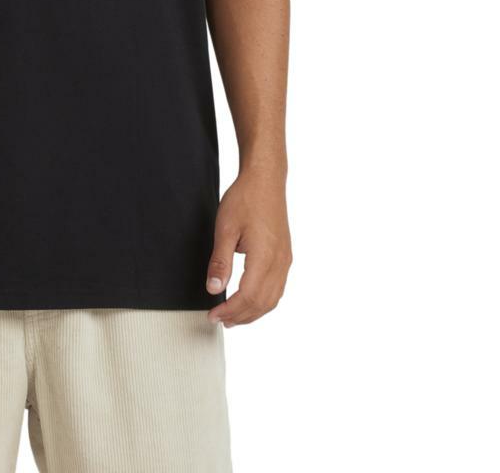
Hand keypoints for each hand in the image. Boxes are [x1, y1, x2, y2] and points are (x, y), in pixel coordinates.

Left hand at [205, 169, 291, 326]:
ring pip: (273, 298)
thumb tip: (213, 288)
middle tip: (219, 320)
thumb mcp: (225, 228)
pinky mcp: (285, 255)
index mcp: (265, 257)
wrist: (265, 180)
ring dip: (253, 312)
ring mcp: (285, 260)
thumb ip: (220, 261)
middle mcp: (280, 262)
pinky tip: (250, 300)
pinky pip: (278, 287)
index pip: (248, 296)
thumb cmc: (245, 199)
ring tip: (233, 317)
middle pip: (263, 303)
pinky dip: (263, 301)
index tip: (213, 315)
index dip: (230, 310)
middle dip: (240, 316)